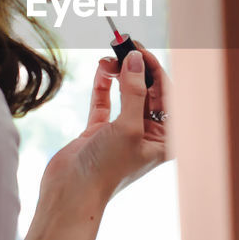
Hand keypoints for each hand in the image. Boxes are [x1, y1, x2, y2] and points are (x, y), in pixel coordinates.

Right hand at [43, 44, 170, 203]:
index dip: (154, 69)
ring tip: (107, 59)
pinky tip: (101, 70)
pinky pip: (105, 102)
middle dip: (136, 67)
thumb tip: (135, 59)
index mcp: (165, 139)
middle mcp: (147, 134)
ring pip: (126, 93)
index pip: (167, 94)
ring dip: (118, 74)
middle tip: (123, 45)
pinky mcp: (99, 132)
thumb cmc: (107, 169)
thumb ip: (134, 91)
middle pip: (147, 90)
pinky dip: (103, 85)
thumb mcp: (128, 126)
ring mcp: (122, 132)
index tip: (139, 49)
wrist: (71, 194)